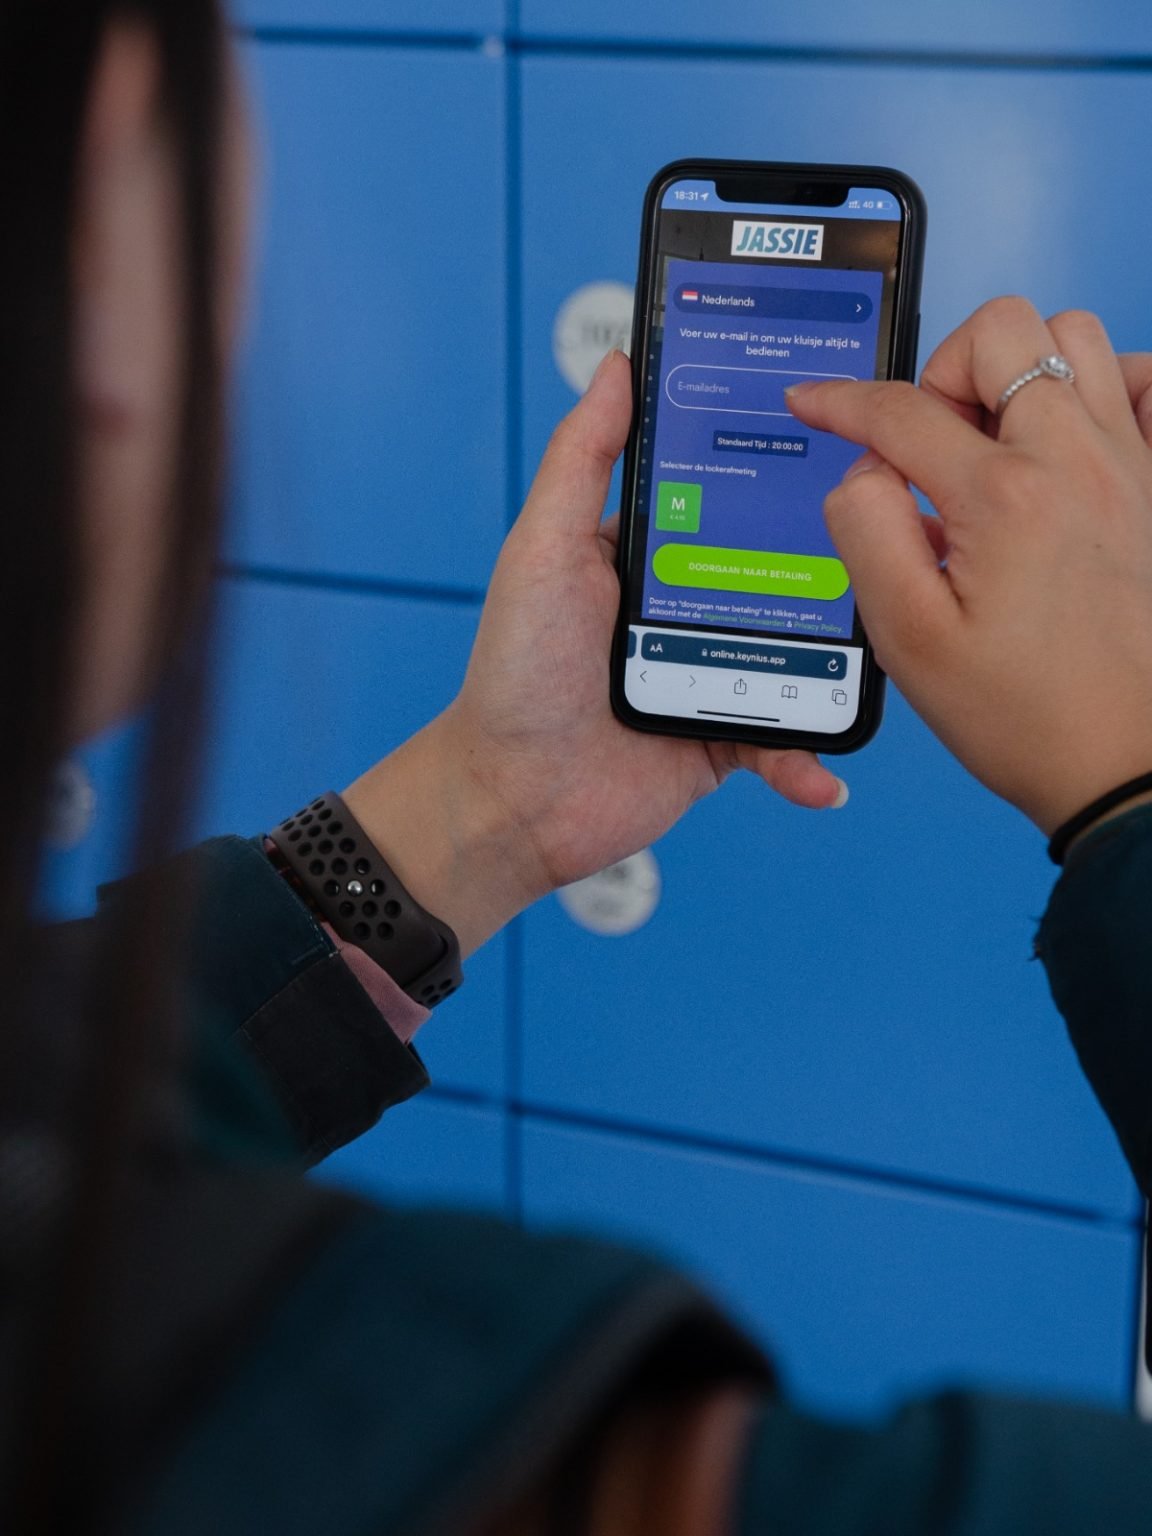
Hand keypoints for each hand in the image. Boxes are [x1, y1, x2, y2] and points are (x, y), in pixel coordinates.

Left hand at [346, 350, 843, 955]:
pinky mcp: (726, 738)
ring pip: (800, 652)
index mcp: (653, 553)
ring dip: (840, 659)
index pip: (728, 493)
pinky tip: (822, 775)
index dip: (775, 462)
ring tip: (883, 645)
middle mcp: (690, 606)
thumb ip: (582, 460)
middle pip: (781, 567)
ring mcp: (714, 671)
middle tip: (895, 531)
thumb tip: (618, 366)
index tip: (836, 426)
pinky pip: (786, 739)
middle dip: (836, 557)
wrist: (513, 797)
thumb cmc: (517, 670)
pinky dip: (806, 758)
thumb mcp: (543, 550)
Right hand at [786, 299, 1151, 836]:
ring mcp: (1132, 465)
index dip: (840, 400)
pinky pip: (1146, 382)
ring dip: (1020, 369)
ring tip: (993, 441)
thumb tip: (862, 470)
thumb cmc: (1025, 716)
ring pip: (1075, 337)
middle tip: (928, 443)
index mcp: (1001, 497)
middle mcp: (1075, 461)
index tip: (814, 403)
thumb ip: (866, 532)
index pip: (900, 410)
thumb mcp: (907, 638)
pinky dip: (1107, 384)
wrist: (1127, 764)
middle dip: (943, 371)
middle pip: (1000, 333)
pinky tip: (1073, 437)